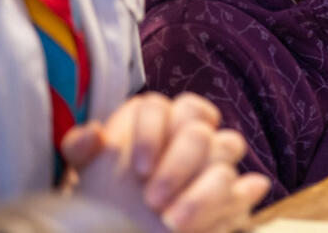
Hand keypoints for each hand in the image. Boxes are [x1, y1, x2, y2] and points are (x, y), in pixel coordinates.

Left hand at [64, 93, 268, 232]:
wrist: (114, 227)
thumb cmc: (102, 198)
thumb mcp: (85, 174)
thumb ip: (82, 149)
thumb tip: (92, 135)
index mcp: (155, 119)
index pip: (162, 106)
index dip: (153, 134)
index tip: (139, 170)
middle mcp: (189, 132)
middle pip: (198, 130)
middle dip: (178, 165)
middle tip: (152, 201)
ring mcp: (213, 160)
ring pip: (228, 149)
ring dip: (204, 190)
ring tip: (175, 222)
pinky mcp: (231, 192)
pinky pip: (245, 187)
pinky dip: (242, 194)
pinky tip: (230, 209)